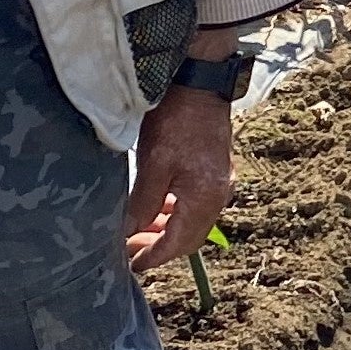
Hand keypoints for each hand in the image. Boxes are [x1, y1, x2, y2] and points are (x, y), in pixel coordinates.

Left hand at [124, 85, 233, 270]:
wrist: (201, 83)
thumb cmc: (176, 121)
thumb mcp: (154, 164)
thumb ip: (143, 203)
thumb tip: (129, 233)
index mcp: (205, 198)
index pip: (178, 243)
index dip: (153, 257)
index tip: (131, 265)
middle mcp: (218, 195)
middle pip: (190, 238)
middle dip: (159, 247)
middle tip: (130, 250)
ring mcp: (220, 182)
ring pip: (193, 221)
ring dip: (167, 230)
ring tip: (138, 230)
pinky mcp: (216, 170)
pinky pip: (197, 205)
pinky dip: (176, 213)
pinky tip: (157, 208)